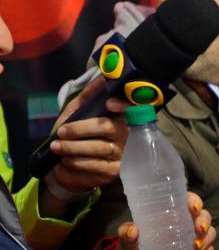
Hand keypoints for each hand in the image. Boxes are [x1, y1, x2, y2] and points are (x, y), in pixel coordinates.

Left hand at [47, 77, 128, 193]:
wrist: (68, 165)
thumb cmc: (76, 136)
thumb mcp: (77, 113)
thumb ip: (87, 97)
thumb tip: (100, 79)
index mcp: (119, 119)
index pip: (130, 109)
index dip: (122, 106)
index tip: (108, 103)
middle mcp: (126, 135)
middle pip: (108, 127)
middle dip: (81, 129)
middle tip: (62, 132)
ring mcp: (122, 154)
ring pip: (99, 147)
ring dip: (73, 146)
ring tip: (57, 146)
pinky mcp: (114, 171)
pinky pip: (95, 164)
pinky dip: (77, 161)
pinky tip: (66, 159)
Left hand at [101, 192, 215, 249]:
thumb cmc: (131, 248)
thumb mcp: (126, 240)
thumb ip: (126, 233)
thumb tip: (133, 230)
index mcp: (169, 213)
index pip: (187, 201)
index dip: (195, 201)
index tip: (193, 208)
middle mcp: (184, 223)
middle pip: (203, 216)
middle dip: (204, 221)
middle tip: (199, 229)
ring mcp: (190, 239)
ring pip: (209, 233)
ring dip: (208, 238)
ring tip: (197, 246)